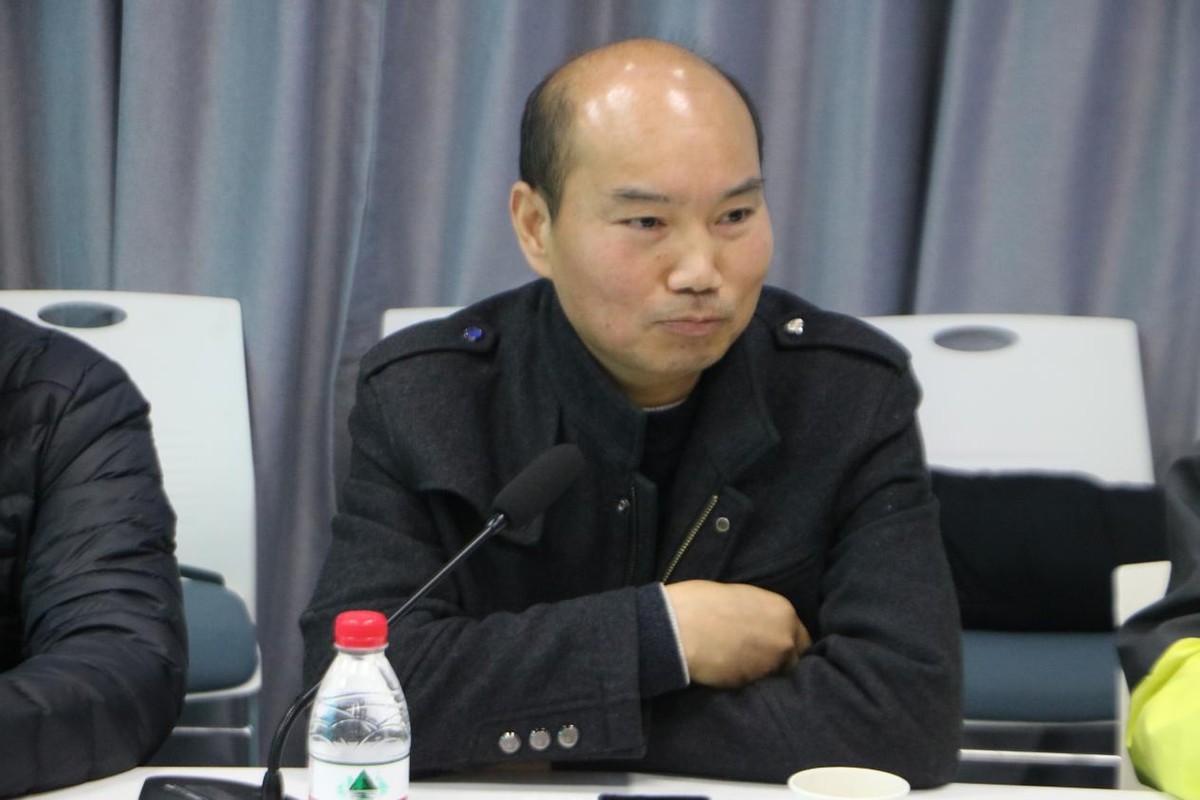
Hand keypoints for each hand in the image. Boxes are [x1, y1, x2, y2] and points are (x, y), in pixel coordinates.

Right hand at [663, 580, 810, 688]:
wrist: (677, 626)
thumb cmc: (699, 603)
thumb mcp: (740, 597)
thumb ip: (761, 615)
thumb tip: (762, 627)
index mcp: (783, 612)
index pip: (801, 638)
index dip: (786, 645)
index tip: (774, 649)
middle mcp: (784, 639)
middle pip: (795, 660)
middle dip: (781, 663)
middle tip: (759, 663)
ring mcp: (770, 664)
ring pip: (777, 677)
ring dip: (765, 676)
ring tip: (742, 669)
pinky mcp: (751, 684)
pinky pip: (757, 688)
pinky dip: (747, 684)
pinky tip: (729, 675)